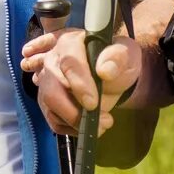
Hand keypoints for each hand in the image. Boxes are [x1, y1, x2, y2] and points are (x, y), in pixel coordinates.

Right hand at [21, 29, 144, 136]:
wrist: (113, 76)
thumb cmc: (118, 61)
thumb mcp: (125, 54)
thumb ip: (118, 57)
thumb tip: (104, 71)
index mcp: (71, 43)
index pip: (68, 63)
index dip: (79, 85)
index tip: (93, 104)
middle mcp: (53, 62)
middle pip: (51, 89)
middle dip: (73, 112)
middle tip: (102, 122)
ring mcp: (48, 82)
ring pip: (50, 107)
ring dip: (75, 123)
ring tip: (102, 125)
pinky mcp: (49, 101)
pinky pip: (53, 120)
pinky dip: (71, 129)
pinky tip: (90, 127)